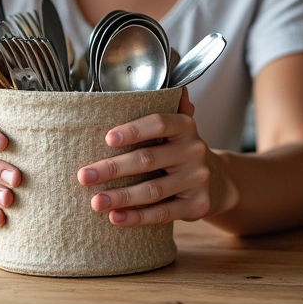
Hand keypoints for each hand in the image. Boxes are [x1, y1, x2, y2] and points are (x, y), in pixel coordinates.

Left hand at [76, 89, 231, 225]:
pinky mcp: (197, 206)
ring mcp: (196, 180)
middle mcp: (193, 151)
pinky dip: (137, 217)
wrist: (218, 183)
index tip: (107, 138)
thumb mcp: (182, 127)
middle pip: (148, 160)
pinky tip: (115, 217)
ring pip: (153, 190)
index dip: (133, 130)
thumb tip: (177, 85)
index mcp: (186, 126)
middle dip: (112, 168)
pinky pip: (163, 213)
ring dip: (120, 197)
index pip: (158, 123)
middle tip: (84, 175)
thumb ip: (173, 106)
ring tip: (95, 201)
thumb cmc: (184, 151)